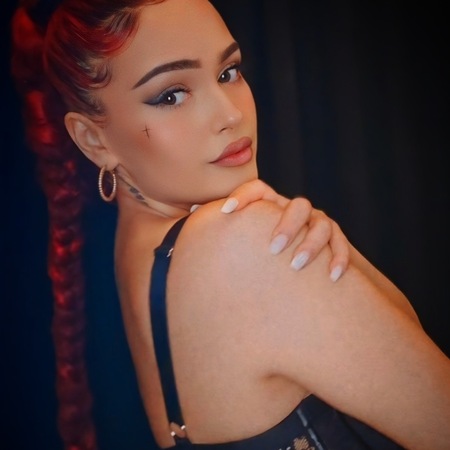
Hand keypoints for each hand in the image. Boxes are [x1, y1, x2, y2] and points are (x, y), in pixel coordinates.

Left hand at [219, 179, 348, 281]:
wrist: (301, 261)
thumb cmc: (261, 251)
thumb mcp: (243, 239)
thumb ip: (223, 230)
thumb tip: (190, 216)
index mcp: (271, 206)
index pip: (257, 189)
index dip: (242, 197)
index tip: (225, 212)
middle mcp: (295, 210)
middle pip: (295, 206)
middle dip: (285, 225)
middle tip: (273, 249)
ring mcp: (318, 223)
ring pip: (321, 224)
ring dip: (311, 243)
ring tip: (295, 265)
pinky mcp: (337, 240)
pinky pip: (342, 245)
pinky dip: (339, 258)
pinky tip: (332, 276)